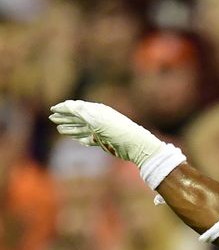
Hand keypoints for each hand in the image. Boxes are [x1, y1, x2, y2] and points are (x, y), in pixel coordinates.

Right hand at [49, 100, 163, 167]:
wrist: (134, 145)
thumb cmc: (117, 130)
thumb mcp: (97, 119)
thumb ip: (81, 112)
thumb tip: (67, 104)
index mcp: (96, 111)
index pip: (77, 107)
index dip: (64, 108)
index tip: (52, 109)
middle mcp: (98, 119)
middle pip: (78, 117)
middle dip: (64, 117)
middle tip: (52, 118)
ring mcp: (101, 131)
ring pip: (82, 128)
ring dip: (70, 128)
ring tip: (59, 128)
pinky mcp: (104, 142)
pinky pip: (89, 138)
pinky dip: (81, 138)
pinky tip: (75, 139)